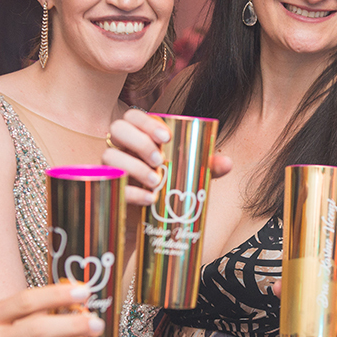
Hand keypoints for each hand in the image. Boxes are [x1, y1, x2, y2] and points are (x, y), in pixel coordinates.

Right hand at [104, 108, 231, 205]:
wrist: (152, 221)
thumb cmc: (170, 187)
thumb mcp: (190, 175)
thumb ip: (207, 167)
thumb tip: (227, 163)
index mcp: (138, 137)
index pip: (132, 116)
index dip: (145, 122)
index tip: (166, 137)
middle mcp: (120, 148)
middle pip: (117, 129)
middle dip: (139, 141)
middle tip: (160, 160)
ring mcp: (111, 168)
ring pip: (109, 156)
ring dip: (134, 166)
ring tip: (157, 181)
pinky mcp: (109, 190)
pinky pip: (110, 186)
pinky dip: (131, 192)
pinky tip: (150, 198)